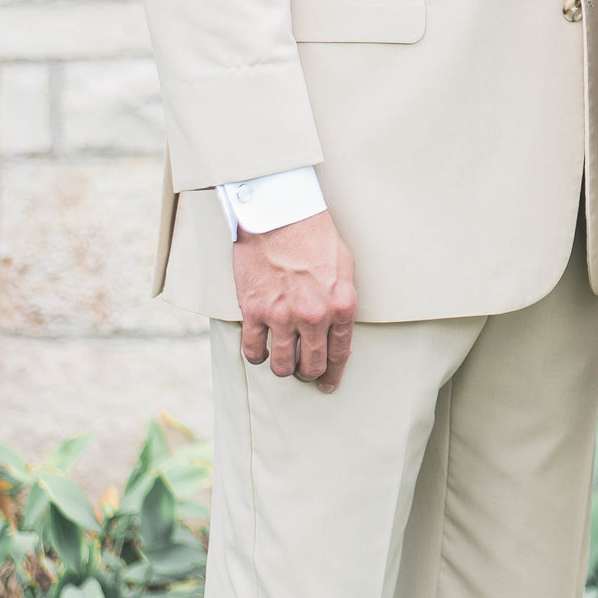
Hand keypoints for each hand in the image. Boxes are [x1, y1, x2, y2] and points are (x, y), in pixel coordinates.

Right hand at [232, 211, 357, 393]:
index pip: (340, 352)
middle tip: (306, 373)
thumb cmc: (315, 236)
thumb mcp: (345, 267)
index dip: (334, 372)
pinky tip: (261, 350)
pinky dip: (256, 355)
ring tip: (284, 362)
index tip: (328, 382)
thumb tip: (337, 327)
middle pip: (311, 364)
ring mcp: (282, 316)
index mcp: (341, 304)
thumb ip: (342, 300)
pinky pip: (253, 350)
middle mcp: (314, 316)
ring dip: (283, 368)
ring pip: (281, 366)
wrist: (280, 215)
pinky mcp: (255, 312)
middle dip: (310, 373)